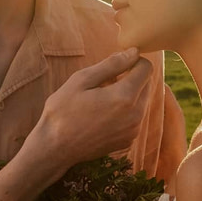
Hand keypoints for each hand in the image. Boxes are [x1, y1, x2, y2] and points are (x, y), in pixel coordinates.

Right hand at [25, 48, 153, 181]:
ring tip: (101, 99)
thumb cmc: (63, 111)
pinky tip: (102, 115)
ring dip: (128, 94)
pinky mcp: (128, 140)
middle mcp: (135, 115)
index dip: (133, 61)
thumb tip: (133, 52)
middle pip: (147, 84)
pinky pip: (135, 117)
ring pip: (142, 101)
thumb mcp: (82, 80)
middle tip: (104, 82)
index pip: (146, 68)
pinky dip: (125, 111)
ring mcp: (133, 130)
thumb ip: (111, 64)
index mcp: (124, 97)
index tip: (116, 64)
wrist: (54, 148)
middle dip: (131, 78)